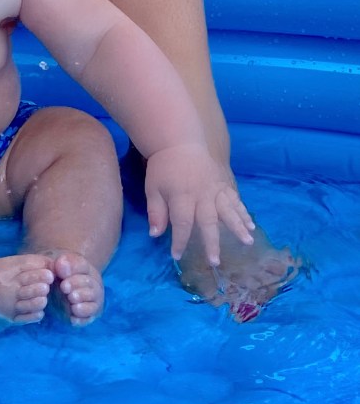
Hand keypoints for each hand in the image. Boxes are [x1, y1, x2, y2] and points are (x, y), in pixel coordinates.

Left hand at [145, 145, 254, 265]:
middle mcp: (202, 195)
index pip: (182, 224)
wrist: (181, 141)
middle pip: (208, 222)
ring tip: (247, 242)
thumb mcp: (152, 188)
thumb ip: (155, 211)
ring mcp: (216, 189)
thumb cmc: (163, 167)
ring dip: (238, 228)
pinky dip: (244, 213)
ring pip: (229, 211)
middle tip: (216, 262)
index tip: (176, 256)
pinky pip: (236, 200)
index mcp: (182, 196)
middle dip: (212, 243)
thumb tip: (155, 234)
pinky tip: (251, 226)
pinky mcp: (225, 184)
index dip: (179, 241)